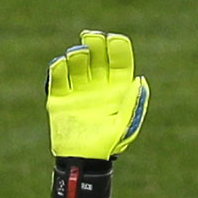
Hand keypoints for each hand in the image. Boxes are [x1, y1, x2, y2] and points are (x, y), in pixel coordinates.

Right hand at [45, 29, 148, 159]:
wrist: (82, 161)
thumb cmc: (107, 144)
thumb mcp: (125, 125)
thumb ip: (133, 102)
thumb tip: (139, 79)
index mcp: (117, 87)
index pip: (119, 60)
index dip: (117, 47)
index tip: (113, 40)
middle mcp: (98, 83)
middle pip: (98, 55)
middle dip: (95, 43)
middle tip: (91, 37)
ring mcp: (78, 89)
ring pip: (77, 62)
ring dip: (78, 54)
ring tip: (78, 55)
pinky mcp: (59, 97)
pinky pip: (57, 77)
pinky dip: (58, 67)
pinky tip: (61, 64)